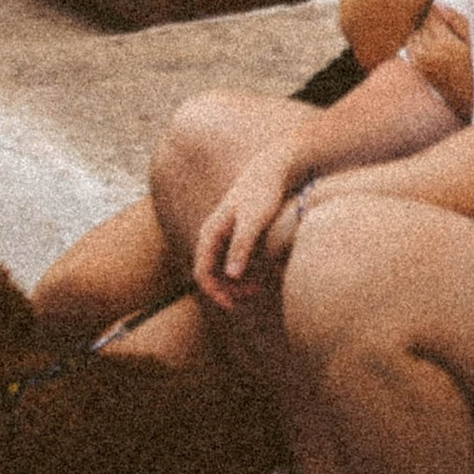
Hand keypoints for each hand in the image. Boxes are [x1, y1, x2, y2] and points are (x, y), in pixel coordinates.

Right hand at [192, 149, 299, 309]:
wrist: (272, 168)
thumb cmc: (263, 192)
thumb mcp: (254, 221)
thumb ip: (242, 246)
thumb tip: (231, 275)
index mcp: (210, 232)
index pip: (202, 273)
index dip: (216, 294)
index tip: (235, 306)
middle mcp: (211, 234)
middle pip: (211, 274)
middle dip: (230, 289)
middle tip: (257, 293)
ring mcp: (222, 232)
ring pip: (222, 267)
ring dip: (238, 281)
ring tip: (263, 285)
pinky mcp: (234, 231)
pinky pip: (232, 258)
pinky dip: (245, 269)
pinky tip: (264, 270)